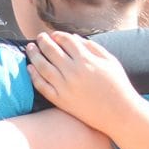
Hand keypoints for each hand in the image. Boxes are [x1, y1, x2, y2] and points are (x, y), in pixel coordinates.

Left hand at [26, 31, 143, 131]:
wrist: (119, 113)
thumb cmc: (118, 86)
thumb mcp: (110, 61)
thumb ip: (92, 47)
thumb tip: (74, 38)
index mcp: (87, 60)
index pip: (66, 41)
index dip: (58, 36)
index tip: (54, 35)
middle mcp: (73, 72)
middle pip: (52, 51)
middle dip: (43, 41)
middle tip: (39, 37)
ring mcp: (65, 87)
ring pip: (43, 67)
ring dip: (34, 55)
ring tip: (30, 48)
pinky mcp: (61, 101)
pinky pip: (43, 86)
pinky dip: (34, 76)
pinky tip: (30, 68)